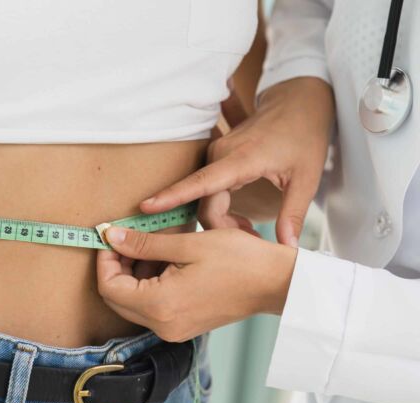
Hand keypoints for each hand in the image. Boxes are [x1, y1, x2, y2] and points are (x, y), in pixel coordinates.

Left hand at [96, 226, 296, 341]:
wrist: (275, 283)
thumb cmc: (238, 259)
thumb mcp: (187, 244)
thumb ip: (144, 244)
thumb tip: (112, 236)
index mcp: (160, 305)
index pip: (109, 287)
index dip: (104, 259)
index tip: (111, 236)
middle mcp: (162, 325)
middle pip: (117, 298)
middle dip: (115, 266)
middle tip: (125, 239)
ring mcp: (173, 329)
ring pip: (133, 302)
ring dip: (132, 274)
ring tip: (150, 246)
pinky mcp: (182, 326)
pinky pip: (152, 307)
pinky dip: (148, 284)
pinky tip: (163, 261)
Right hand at [140, 77, 334, 246]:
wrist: (297, 103)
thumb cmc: (304, 136)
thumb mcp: (307, 178)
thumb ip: (293, 214)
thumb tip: (287, 248)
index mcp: (241, 160)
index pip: (201, 183)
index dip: (173, 196)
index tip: (147, 206)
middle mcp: (221, 155)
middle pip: (205, 203)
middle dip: (223, 228)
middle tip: (252, 238)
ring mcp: (217, 154)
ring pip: (206, 197)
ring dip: (222, 217)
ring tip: (248, 228)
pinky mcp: (218, 156)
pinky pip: (208, 188)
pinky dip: (220, 205)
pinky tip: (239, 216)